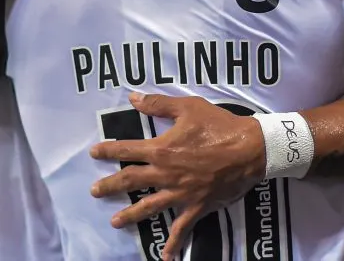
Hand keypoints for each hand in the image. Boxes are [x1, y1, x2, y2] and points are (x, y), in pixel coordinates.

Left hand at [89, 92, 265, 260]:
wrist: (250, 149)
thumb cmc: (220, 126)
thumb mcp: (190, 108)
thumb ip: (159, 104)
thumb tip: (133, 98)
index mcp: (162, 150)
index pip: (128, 150)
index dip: (109, 151)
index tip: (94, 153)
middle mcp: (165, 174)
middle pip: (130, 181)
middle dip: (110, 186)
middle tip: (94, 191)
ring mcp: (180, 193)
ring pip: (149, 207)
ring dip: (130, 215)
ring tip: (115, 222)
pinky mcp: (197, 206)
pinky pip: (183, 227)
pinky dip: (174, 243)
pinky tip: (165, 255)